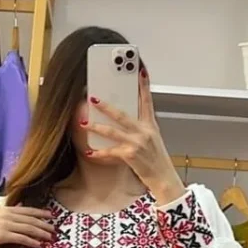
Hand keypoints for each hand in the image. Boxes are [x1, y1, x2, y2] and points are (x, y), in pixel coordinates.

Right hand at [0, 205, 54, 247]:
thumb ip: (8, 211)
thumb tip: (20, 205)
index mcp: (6, 210)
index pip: (27, 210)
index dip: (40, 212)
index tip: (51, 215)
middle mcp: (7, 215)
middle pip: (30, 219)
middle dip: (44, 224)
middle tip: (54, 229)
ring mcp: (5, 225)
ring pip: (28, 228)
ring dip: (40, 233)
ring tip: (50, 237)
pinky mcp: (3, 235)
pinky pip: (21, 238)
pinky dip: (31, 241)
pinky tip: (38, 244)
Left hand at [85, 68, 184, 205]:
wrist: (163, 177)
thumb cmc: (157, 159)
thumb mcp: (153, 139)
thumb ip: (141, 127)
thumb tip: (126, 120)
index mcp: (150, 125)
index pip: (147, 100)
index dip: (144, 85)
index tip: (140, 70)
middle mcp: (144, 132)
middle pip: (122, 115)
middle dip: (106, 106)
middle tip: (94, 98)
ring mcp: (137, 143)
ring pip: (113, 132)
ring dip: (97, 127)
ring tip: (84, 122)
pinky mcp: (130, 155)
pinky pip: (111, 152)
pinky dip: (100, 153)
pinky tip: (90, 152)